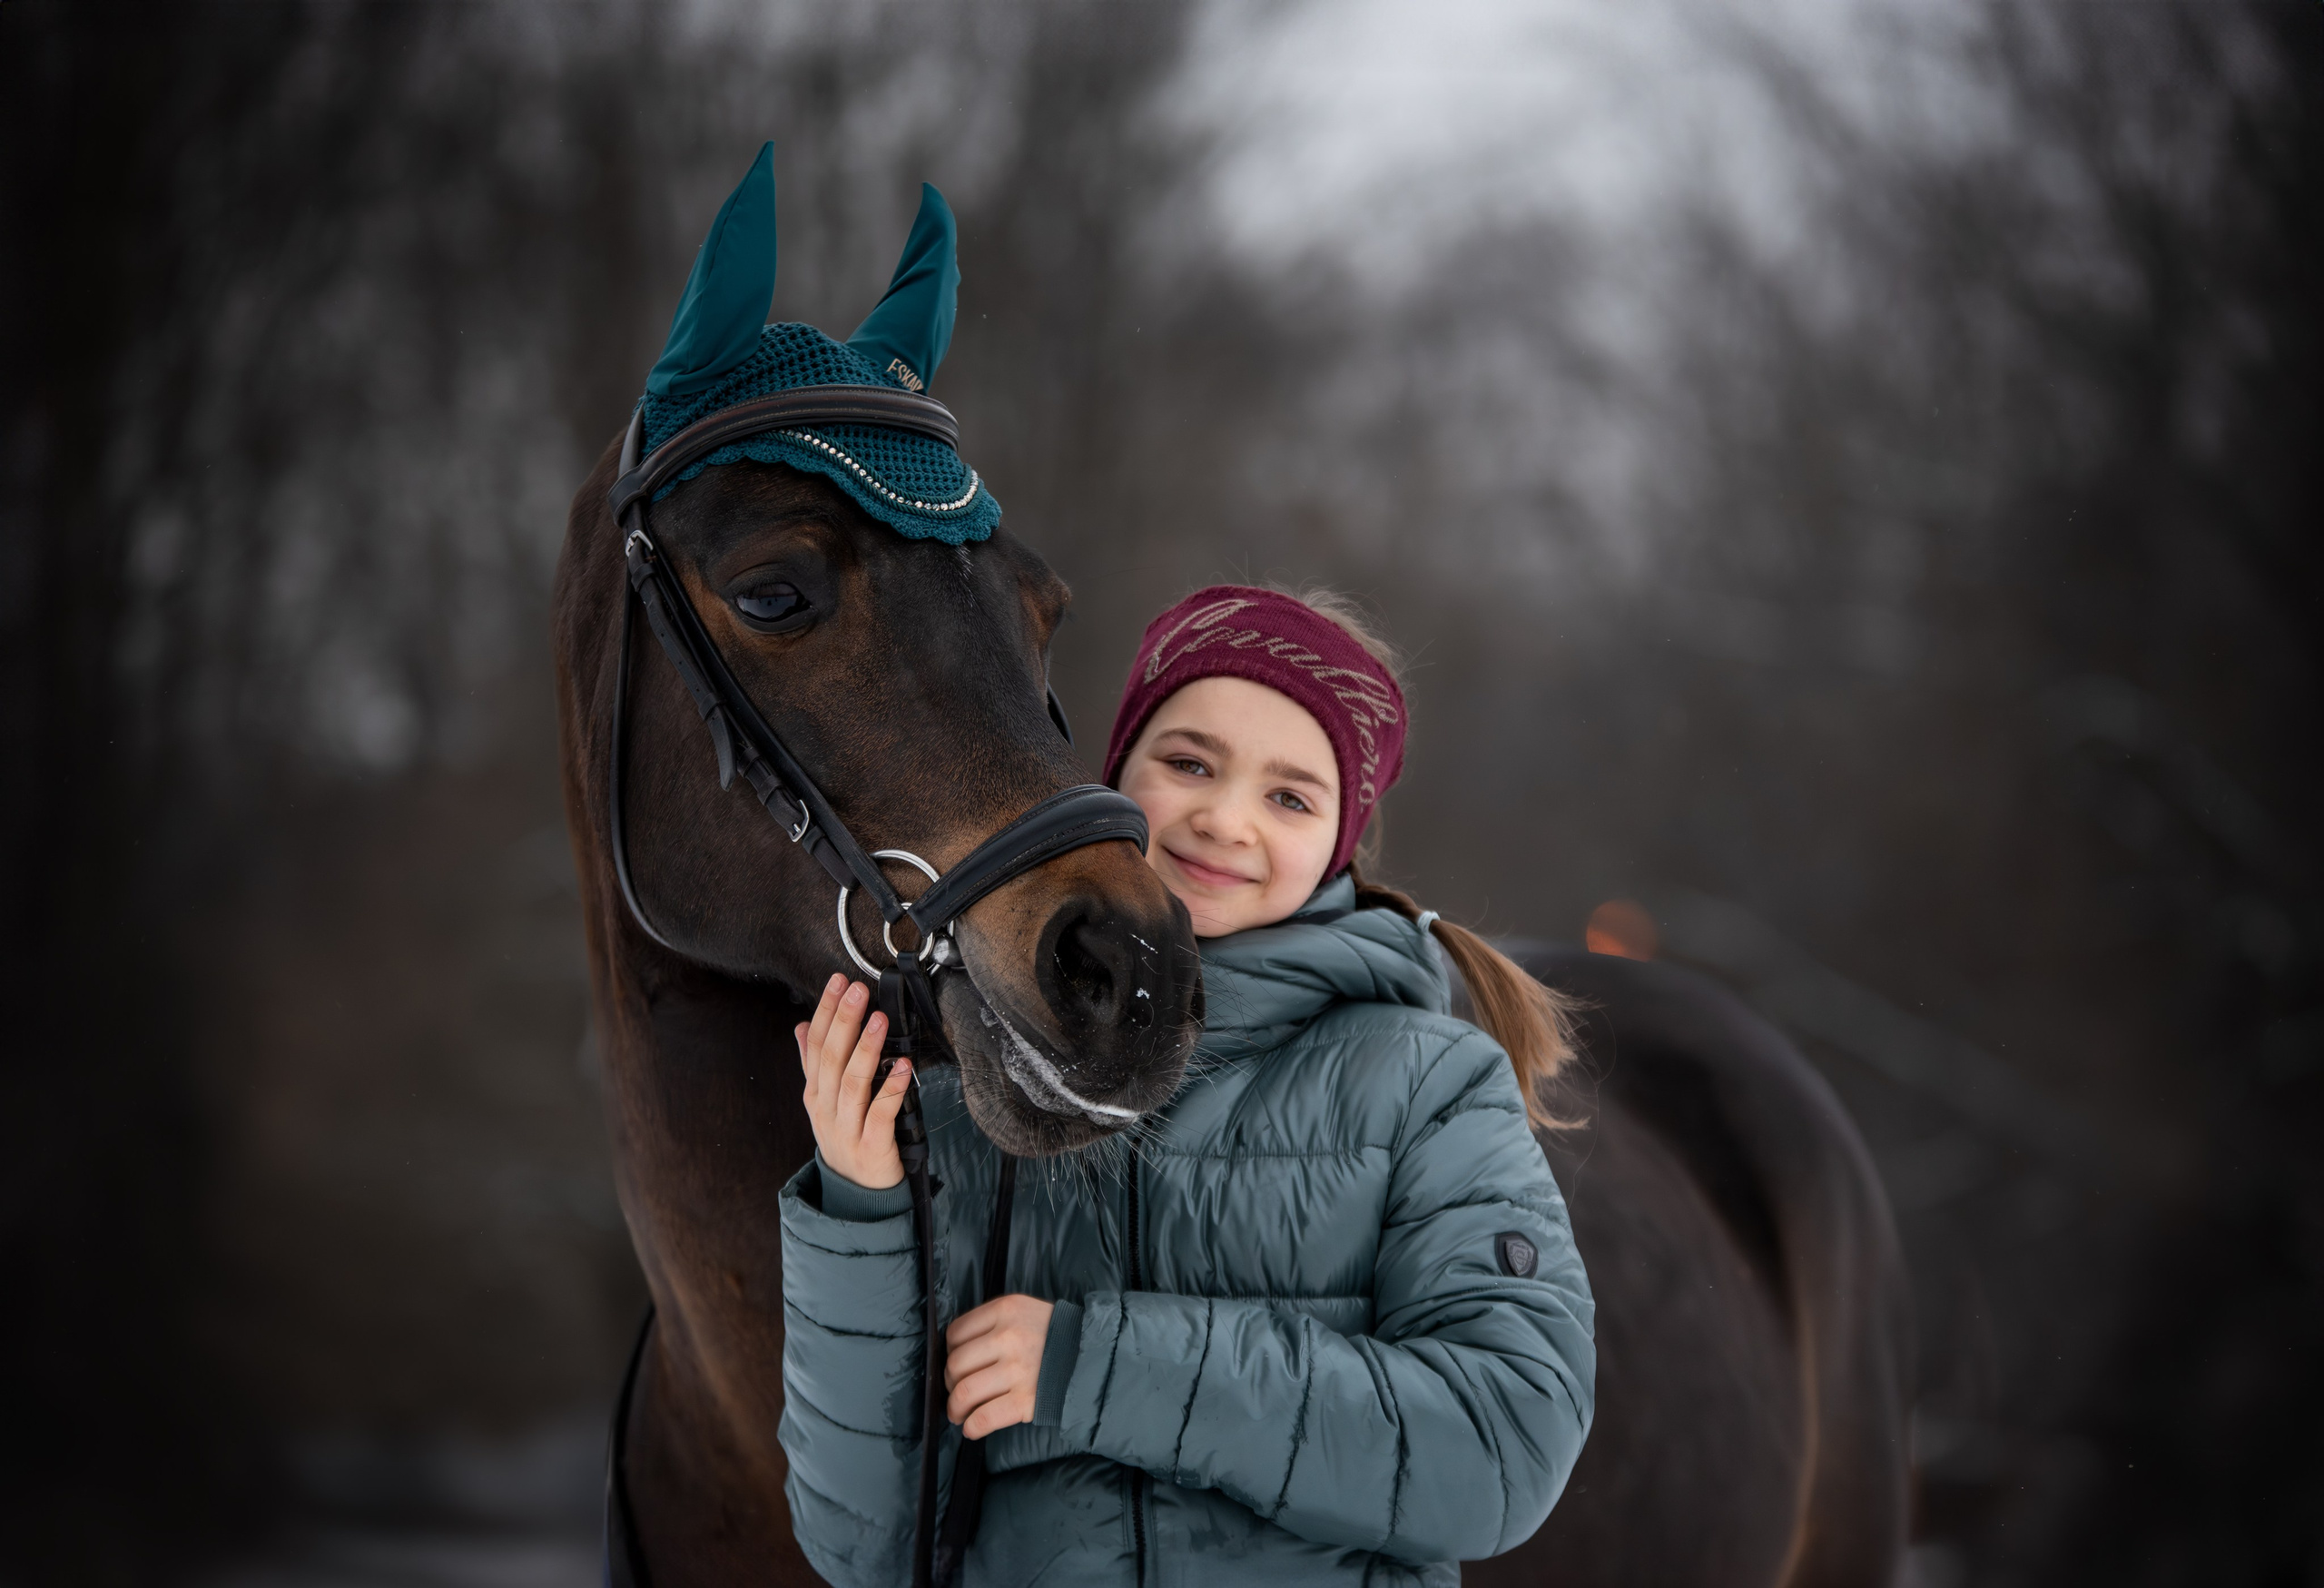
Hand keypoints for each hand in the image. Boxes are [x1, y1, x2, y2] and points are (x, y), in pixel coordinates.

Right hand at [796, 974, 911, 1190]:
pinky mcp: (872, 1146)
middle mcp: (826, 1108)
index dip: (826, 1011)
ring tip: (880, 1019)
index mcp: (815, 1092)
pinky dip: (891, 1089)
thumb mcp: (824, 1101)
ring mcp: (847, 1128)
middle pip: (831, 1058)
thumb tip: (802, 1026)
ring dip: (866, 1048)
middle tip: (858, 990)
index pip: (816, 1044)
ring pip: (853, 1083)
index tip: (839, 982)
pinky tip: (902, 1066)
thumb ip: (813, 1063)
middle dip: (844, 1020)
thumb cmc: (847, 1138)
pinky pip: (881, 1114)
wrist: (858, 1195)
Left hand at [944, 1294, 1053, 1438]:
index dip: (949, 1353)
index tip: (957, 1365)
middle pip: (956, 1364)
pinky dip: (971, 1427)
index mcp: (1006, 1310)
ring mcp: (1017, 1370)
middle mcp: (1008, 1337)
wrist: (1094, 1356)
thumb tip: (955, 1354)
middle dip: (949, 1383)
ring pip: (964, 1392)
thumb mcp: (1026, 1312)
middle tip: (956, 1392)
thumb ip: (994, 1323)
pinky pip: (984, 1418)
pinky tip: (972, 1428)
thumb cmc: (1056, 1335)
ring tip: (958, 1413)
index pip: (956, 1333)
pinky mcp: (1025, 1400)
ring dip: (955, 1408)